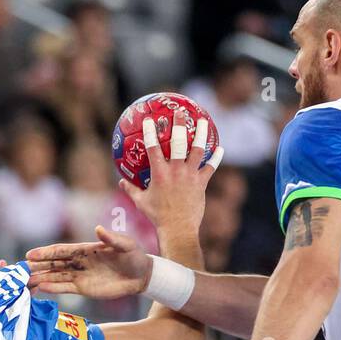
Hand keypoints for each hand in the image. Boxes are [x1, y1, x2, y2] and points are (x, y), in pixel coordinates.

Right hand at [27, 226, 151, 297]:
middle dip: (37, 266)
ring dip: (41, 278)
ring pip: (56, 276)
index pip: (61, 251)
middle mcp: (79, 262)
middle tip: (19, 269)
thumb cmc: (134, 256)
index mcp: (86, 249)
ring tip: (25, 281)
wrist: (142, 275)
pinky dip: (53, 288)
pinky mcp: (84, 288)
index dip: (45, 252)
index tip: (30, 254)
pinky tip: (41, 289)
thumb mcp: (126, 245)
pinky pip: (65, 288)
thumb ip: (111, 239)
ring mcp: (80, 275)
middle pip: (53, 264)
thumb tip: (98, 229)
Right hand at [117, 106, 221, 245]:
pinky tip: (220, 148)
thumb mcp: (140, 202)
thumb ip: (131, 189)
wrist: (177, 228)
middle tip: (180, 111)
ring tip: (203, 122)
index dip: (150, 132)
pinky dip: (216, 157)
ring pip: (198, 150)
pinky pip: (210, 167)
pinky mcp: (201, 183)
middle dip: (178, 125)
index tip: (149, 119)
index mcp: (159, 173)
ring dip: (201, 134)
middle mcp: (175, 171)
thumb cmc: (157, 215)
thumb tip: (120, 181)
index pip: (152, 147)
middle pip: (178, 142)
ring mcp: (190, 176)